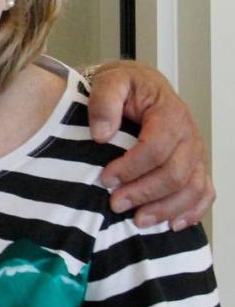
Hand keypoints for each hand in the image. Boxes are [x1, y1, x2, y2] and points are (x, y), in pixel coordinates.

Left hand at [86, 60, 213, 230]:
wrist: (139, 84)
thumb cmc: (124, 85)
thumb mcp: (110, 81)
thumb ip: (104, 102)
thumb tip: (101, 134)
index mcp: (170, 113)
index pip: (155, 148)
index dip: (131, 167)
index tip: (106, 179)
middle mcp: (189, 135)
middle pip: (176, 174)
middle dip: (144, 193)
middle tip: (115, 204)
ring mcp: (196, 152)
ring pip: (192, 189)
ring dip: (166, 209)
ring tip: (138, 220)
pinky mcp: (196, 165)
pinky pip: (204, 192)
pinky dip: (192, 211)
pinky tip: (173, 225)